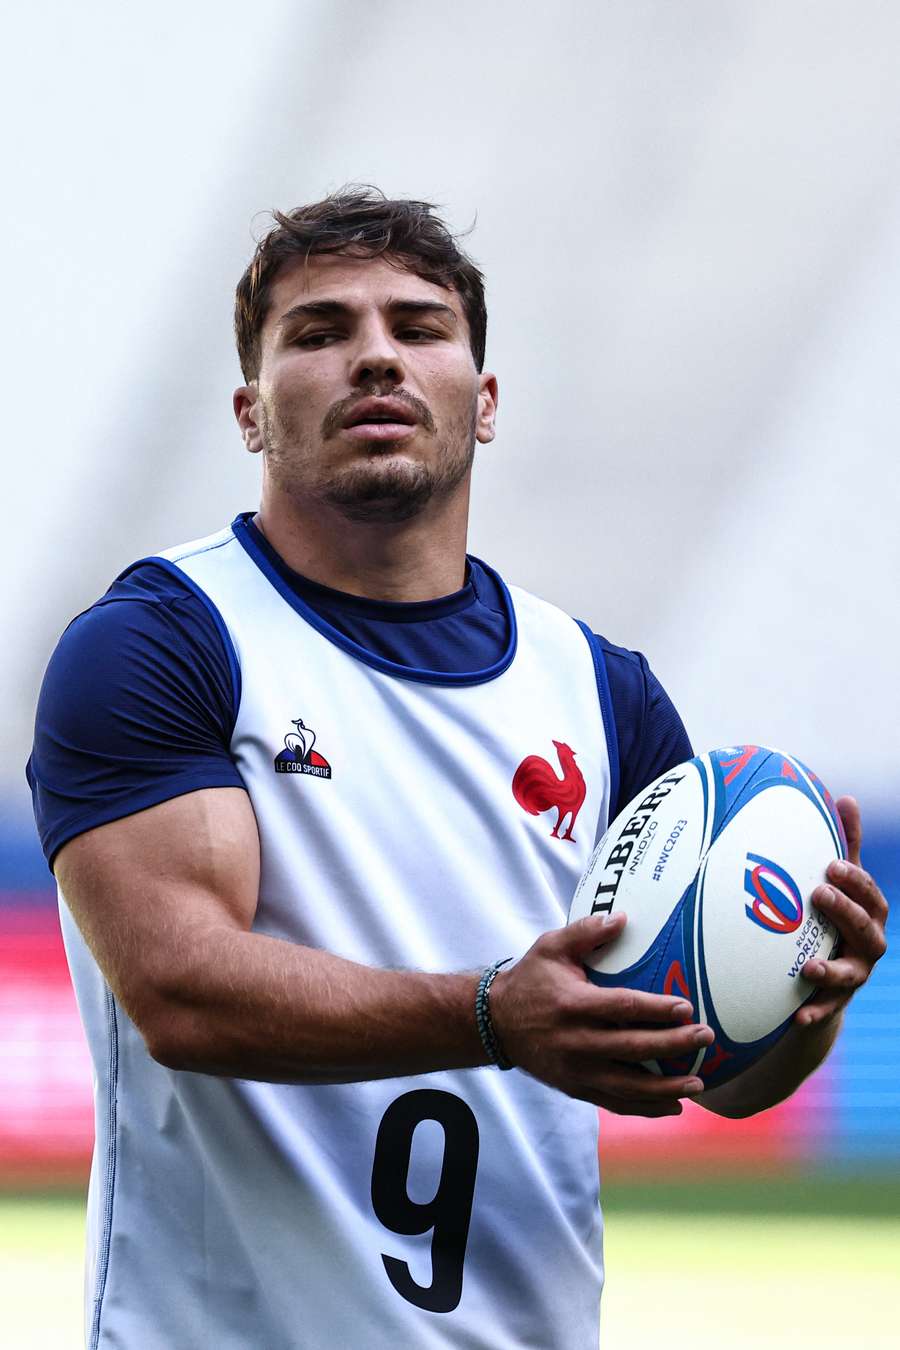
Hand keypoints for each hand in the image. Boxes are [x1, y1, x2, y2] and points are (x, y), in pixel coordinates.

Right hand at [488, 912, 714, 1115]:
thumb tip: (622, 918)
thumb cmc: (530, 980)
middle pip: (633, 1048)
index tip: (687, 1008)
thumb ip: (585, 931)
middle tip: (706, 1038)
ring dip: (667, 1087)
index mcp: (573, 1005)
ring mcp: (576, 1070)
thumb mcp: (550, 948)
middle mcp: (576, 1042)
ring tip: (699, 1082)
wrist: (495, 1024)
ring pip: (629, 1086)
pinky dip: (646, 1108)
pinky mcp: (575, 1088)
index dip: (657, 1009)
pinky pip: (616, 1103)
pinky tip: (673, 1105)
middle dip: (674, 1045)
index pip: (623, 1008)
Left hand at [796, 797, 887, 1027]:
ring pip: (850, 974)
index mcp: (870, 912)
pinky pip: (826, 1010)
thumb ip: (845, 846)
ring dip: (831, 970)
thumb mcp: (840, 884)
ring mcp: (855, 975)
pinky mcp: (836, 1003)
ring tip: (809, 968)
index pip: (868, 893)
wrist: (827, 978)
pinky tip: (797, 1014)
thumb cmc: (833, 917)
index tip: (831, 865)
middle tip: (819, 895)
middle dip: (845, 913)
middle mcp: (869, 944)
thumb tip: (846, 797)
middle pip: (864, 929)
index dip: (854, 880)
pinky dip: (814, 1012)